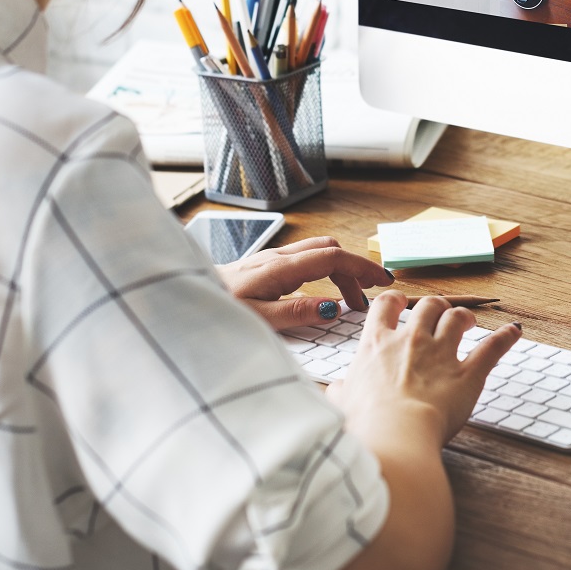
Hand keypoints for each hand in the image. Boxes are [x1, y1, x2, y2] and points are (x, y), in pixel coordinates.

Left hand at [218, 235, 393, 330]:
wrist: (187, 299)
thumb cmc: (218, 309)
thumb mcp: (258, 319)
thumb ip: (296, 313)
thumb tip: (333, 308)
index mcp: (280, 268)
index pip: (333, 257)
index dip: (362, 267)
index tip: (383, 282)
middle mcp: (278, 258)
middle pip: (330, 250)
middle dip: (355, 270)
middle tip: (366, 299)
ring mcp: (271, 259)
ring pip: (317, 252)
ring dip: (340, 270)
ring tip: (349, 301)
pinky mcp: (265, 265)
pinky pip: (304, 260)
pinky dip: (324, 272)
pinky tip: (322, 294)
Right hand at [327, 293, 522, 445]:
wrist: (394, 435)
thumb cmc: (365, 423)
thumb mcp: (341, 404)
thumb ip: (341, 392)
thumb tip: (334, 392)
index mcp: (377, 345)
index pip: (386, 306)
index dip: (395, 300)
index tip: (401, 303)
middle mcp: (411, 341)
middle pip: (428, 305)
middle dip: (435, 307)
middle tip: (439, 315)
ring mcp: (441, 354)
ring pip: (457, 318)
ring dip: (464, 316)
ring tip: (468, 321)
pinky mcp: (468, 374)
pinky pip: (491, 348)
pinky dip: (505, 338)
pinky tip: (514, 331)